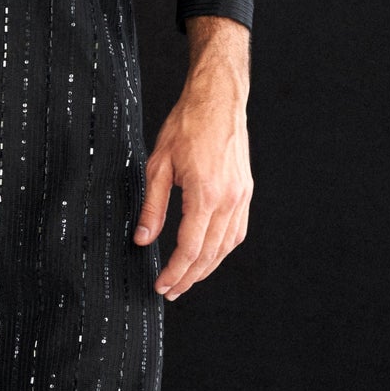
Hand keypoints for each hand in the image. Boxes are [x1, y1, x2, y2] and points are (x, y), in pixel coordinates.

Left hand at [133, 15, 252, 297]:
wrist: (217, 99)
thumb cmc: (186, 125)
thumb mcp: (158, 164)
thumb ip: (152, 206)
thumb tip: (143, 239)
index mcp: (205, 194)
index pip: (189, 248)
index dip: (174, 272)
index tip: (161, 286)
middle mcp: (229, 200)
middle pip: (209, 254)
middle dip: (189, 277)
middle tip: (170, 291)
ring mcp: (242, 197)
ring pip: (226, 247)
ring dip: (207, 268)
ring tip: (187, 279)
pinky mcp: (246, 191)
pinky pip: (237, 232)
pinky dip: (222, 249)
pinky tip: (208, 254)